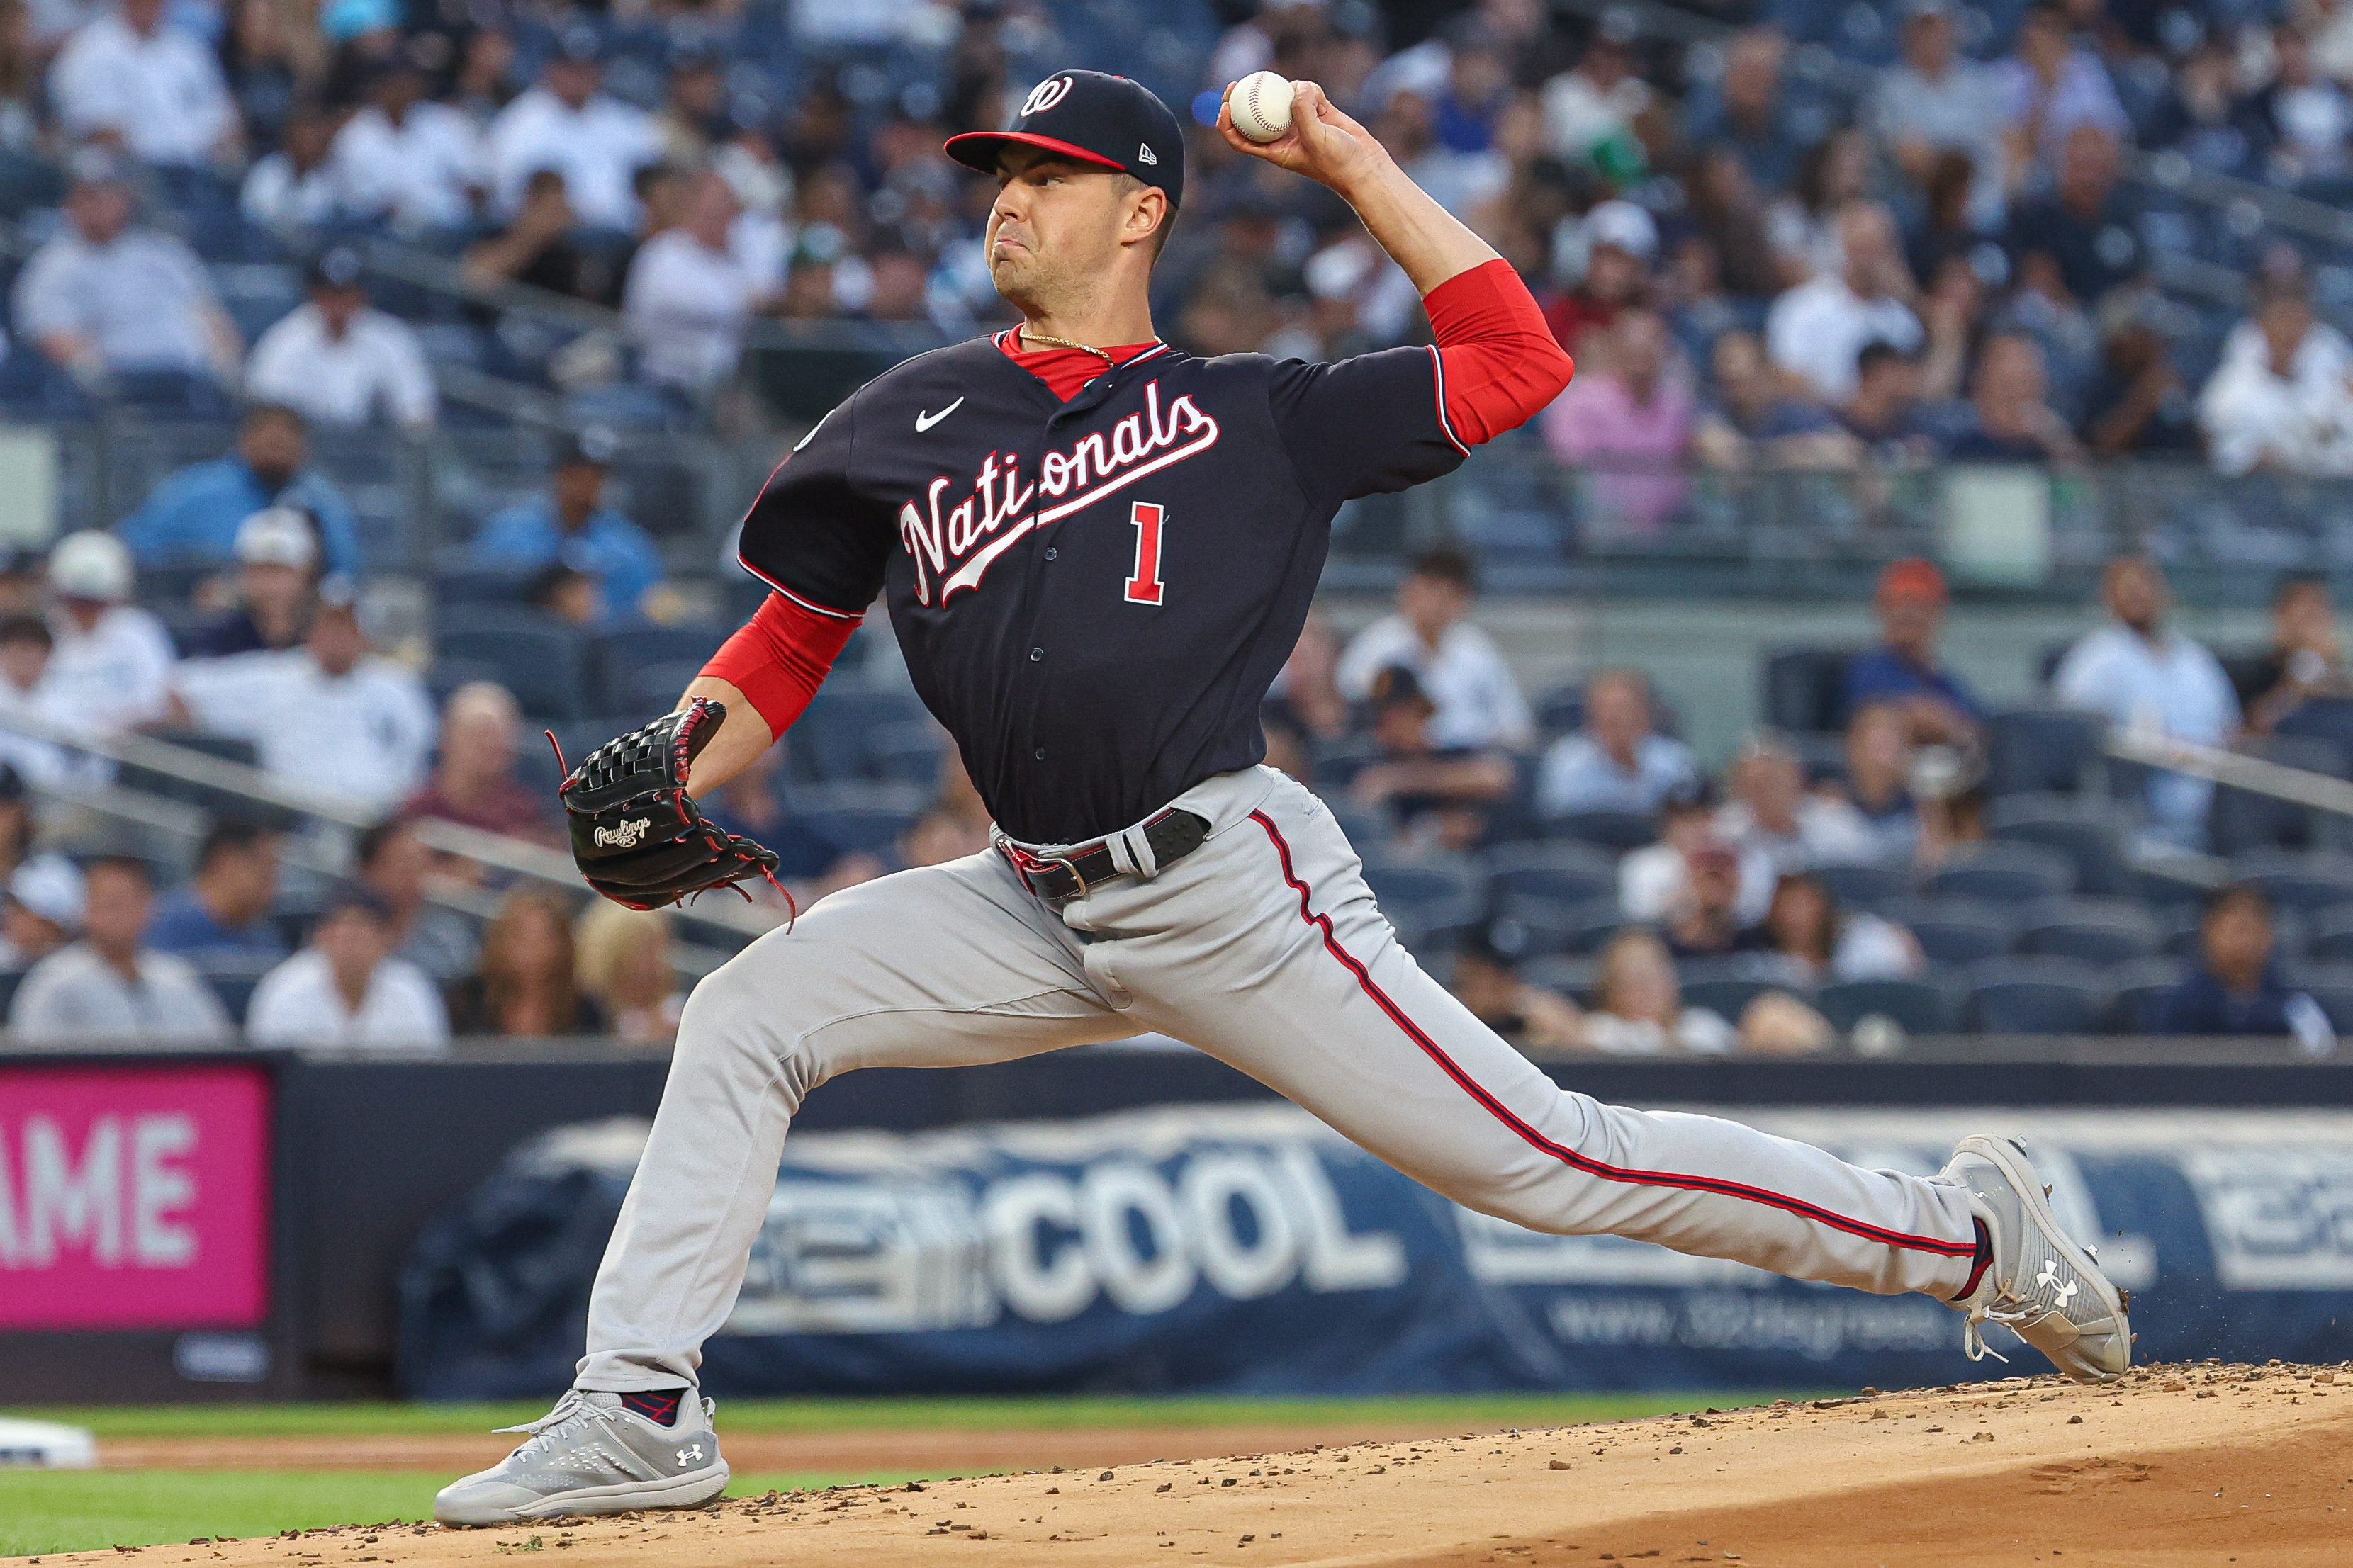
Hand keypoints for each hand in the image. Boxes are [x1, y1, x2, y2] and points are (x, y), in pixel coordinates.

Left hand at [1217, 79, 1391, 196]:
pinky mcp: (1317, 112)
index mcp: (1275, 151)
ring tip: (1306, 96)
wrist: (1365, 165)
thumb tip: (1295, 88)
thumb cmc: (1338, 162)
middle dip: (1242, 99)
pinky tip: (1322, 99)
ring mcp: (1299, 123)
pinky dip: (1312, 91)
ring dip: (1290, 91)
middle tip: (1237, 82)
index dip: (1227, 124)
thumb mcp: (1317, 138)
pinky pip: (1306, 93)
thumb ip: (1303, 112)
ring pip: (1282, 99)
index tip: (1225, 106)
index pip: (1241, 139)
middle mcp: (1284, 136)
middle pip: (1254, 115)